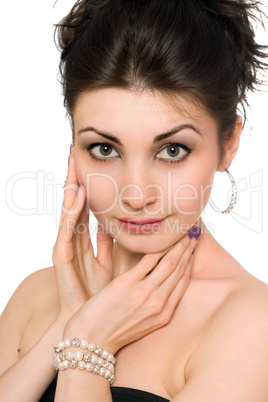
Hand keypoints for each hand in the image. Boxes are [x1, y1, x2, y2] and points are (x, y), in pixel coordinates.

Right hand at [52, 151, 113, 322]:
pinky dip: (72, 209)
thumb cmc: (96, 293)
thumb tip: (112, 226)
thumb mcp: (106, 263)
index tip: (90, 165)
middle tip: (75, 152)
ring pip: (67, 209)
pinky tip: (77, 192)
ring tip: (73, 162)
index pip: (84, 206)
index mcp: (83, 240)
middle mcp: (72, 238)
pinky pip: (67, 227)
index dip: (86, 186)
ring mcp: (65, 245)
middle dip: (74, 178)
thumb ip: (107, 244)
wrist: (86, 321)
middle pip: (73, 202)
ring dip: (70, 186)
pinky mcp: (61, 255)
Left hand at [64, 230, 198, 354]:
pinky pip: (149, 260)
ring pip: (169, 263)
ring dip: (177, 246)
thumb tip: (160, 283)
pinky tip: (161, 238)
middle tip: (192, 235)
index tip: (193, 250)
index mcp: (164, 314)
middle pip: (179, 270)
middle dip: (188, 251)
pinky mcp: (127, 284)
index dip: (190, 264)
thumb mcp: (143, 324)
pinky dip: (157, 248)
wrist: (91, 341)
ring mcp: (144, 293)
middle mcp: (158, 303)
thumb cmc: (113, 331)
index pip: (183, 283)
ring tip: (182, 233)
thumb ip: (155, 305)